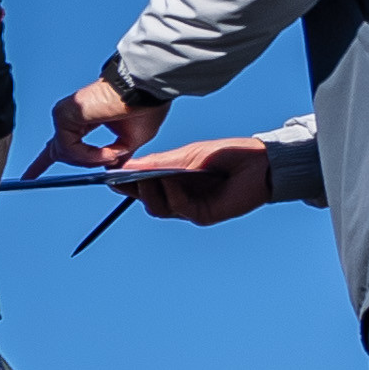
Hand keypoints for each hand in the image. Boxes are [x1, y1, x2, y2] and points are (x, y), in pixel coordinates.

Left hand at [31, 77, 172, 176]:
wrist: (146, 92)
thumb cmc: (143, 108)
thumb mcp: (130, 141)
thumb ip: (113, 155)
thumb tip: (108, 167)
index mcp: (82, 120)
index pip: (60, 143)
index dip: (43, 162)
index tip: (29, 176)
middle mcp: (71, 117)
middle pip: (56, 149)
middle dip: (51, 166)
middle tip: (35, 177)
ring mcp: (65, 115)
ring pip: (67, 153)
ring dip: (92, 161)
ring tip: (112, 155)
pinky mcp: (64, 115)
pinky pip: (69, 148)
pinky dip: (89, 156)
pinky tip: (106, 153)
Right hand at [128, 137, 272, 225]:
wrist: (259, 163)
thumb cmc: (226, 155)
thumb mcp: (188, 154)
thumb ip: (159, 162)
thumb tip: (128, 165)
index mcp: (172, 181)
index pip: (141, 186)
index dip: (124, 183)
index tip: (109, 176)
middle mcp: (178, 197)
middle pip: (145, 200)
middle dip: (131, 190)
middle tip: (121, 179)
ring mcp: (189, 208)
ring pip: (158, 208)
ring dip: (150, 193)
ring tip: (148, 177)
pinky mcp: (202, 215)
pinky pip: (179, 208)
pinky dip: (172, 195)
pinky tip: (171, 181)